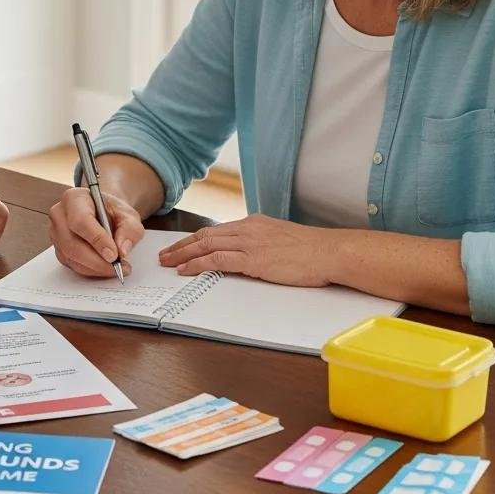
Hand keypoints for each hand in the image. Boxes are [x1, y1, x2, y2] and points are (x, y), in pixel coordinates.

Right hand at [48, 187, 144, 277]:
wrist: (104, 213)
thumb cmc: (113, 211)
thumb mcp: (129, 215)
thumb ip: (130, 230)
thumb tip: (122, 250)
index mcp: (74, 198)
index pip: (81, 221)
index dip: (97, 240)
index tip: (114, 255)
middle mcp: (60, 215)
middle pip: (72, 243)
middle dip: (97, 261)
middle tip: (119, 267)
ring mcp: (56, 233)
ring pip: (71, 257)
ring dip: (96, 268)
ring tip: (117, 269)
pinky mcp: (58, 249)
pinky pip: (72, 265)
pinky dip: (91, 271)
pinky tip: (106, 268)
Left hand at [158, 214, 333, 285]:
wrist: (329, 252)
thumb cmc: (312, 251)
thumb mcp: (281, 239)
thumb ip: (261, 242)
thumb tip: (248, 253)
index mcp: (253, 224)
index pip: (215, 230)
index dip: (194, 239)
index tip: (181, 246)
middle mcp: (246, 229)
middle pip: (204, 235)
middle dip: (181, 245)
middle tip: (164, 254)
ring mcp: (249, 243)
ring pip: (205, 245)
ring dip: (183, 255)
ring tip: (167, 263)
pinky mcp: (253, 258)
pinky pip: (217, 259)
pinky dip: (198, 264)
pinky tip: (185, 269)